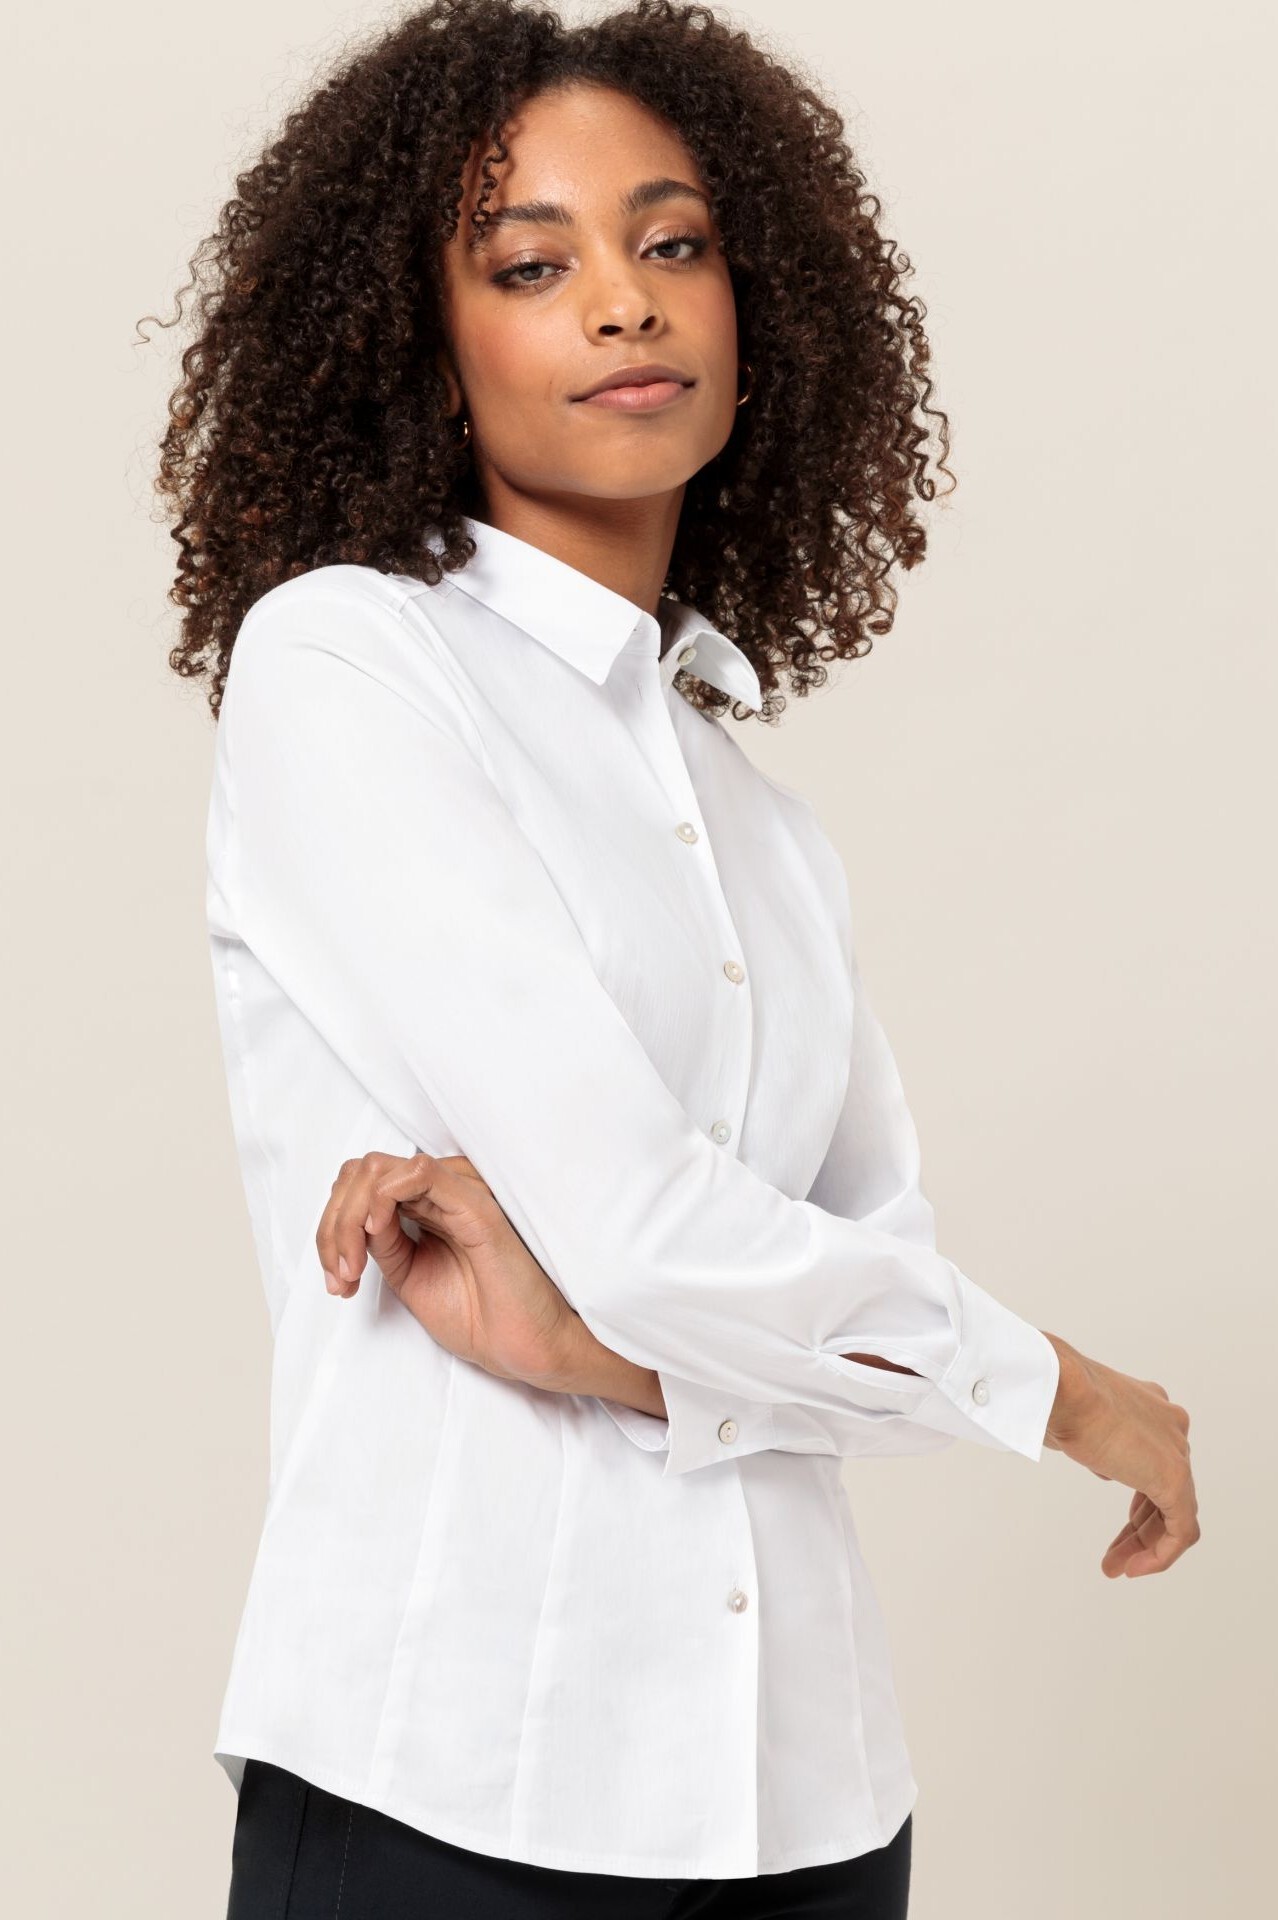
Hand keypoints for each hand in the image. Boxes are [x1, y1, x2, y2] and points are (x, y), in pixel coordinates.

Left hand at [316, 1149, 578, 1387]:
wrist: (526, 1349)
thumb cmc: (482, 1316)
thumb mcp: (409, 1277)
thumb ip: (383, 1244)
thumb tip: (353, 1219)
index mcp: (428, 1205)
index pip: (361, 1187)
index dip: (334, 1229)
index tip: (339, 1282)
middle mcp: (442, 1190)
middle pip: (360, 1174)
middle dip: (332, 1226)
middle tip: (341, 1279)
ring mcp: (460, 1192)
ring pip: (377, 1171)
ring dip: (347, 1220)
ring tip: (352, 1269)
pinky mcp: (476, 1204)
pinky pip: (419, 1174)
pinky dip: (382, 1199)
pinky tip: (377, 1234)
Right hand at [1041, 1332, 1200, 1578]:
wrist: (1058, 1387)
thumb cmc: (1052, 1396)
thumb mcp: (1073, 1422)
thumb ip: (1092, 1444)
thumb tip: (1100, 1465)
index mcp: (1148, 1405)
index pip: (1151, 1462)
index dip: (1137, 1504)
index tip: (1116, 1529)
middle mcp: (1170, 1425)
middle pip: (1163, 1491)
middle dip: (1138, 1530)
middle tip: (1113, 1558)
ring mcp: (1175, 1450)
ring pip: (1175, 1511)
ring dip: (1145, 1545)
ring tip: (1117, 1568)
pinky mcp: (1173, 1476)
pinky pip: (1182, 1528)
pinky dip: (1161, 1554)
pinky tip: (1134, 1568)